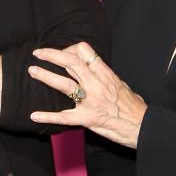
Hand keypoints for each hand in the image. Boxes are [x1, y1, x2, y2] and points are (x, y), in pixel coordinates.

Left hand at [28, 41, 146, 147]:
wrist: (143, 126)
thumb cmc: (134, 107)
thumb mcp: (121, 85)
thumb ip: (105, 76)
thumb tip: (94, 69)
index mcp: (105, 74)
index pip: (85, 52)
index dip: (70, 49)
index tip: (62, 52)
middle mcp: (97, 85)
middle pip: (70, 62)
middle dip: (52, 55)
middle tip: (38, 53)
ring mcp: (91, 101)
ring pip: (64, 84)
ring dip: (46, 76)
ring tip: (32, 71)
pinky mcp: (88, 119)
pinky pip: (64, 117)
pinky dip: (47, 116)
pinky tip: (34, 116)